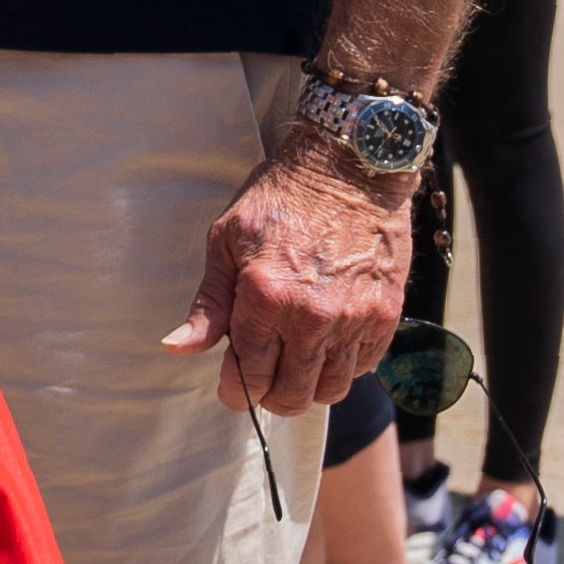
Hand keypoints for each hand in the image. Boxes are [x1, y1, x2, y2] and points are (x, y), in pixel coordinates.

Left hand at [164, 130, 410, 417]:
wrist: (350, 166)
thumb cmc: (281, 197)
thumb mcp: (227, 239)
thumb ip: (209, 302)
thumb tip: (177, 348)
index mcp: (265, 298)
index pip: (248, 375)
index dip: (235, 391)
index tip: (231, 389)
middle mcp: (312, 317)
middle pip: (290, 394)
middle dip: (269, 397)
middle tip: (263, 381)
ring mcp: (354, 319)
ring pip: (330, 389)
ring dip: (308, 388)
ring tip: (295, 367)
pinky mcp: (386, 314)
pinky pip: (363, 367)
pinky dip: (343, 368)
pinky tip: (327, 347)